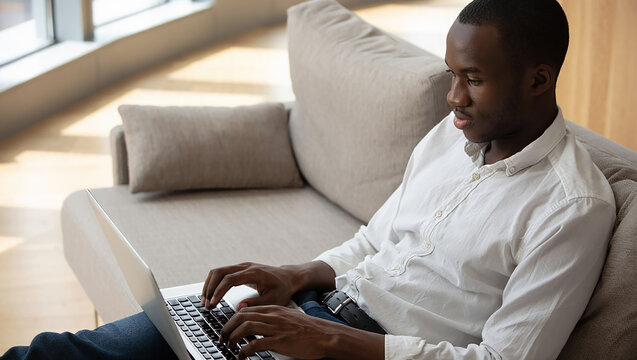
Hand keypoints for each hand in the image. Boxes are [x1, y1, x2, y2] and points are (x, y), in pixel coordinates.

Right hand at [201, 262, 298, 309]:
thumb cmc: (282, 289)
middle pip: (220, 272)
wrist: (288, 278)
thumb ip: (256, 304)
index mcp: (254, 273)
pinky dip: (213, 284)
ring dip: (209, 286)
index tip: (212, 304)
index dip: (219, 291)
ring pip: (218, 271)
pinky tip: (211, 296)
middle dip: (210, 288)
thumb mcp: (274, 300)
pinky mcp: (239, 269)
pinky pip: (221, 274)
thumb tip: (239, 308)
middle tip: (205, 305)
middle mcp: (245, 266)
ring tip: (205, 302)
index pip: (230, 279)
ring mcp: (241, 266)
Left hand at [220, 305, 349, 359]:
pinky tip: (241, 357)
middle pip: (241, 317)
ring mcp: (275, 328)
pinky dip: (243, 351)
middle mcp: (272, 316)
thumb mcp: (288, 317)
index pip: (246, 310)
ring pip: (245, 328)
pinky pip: (254, 345)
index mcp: (273, 309)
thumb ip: (273, 318)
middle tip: (223, 338)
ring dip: (232, 338)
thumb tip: (258, 324)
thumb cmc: (308, 329)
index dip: (232, 320)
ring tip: (229, 347)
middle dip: (227, 328)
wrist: (324, 335)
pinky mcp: (278, 341)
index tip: (227, 329)